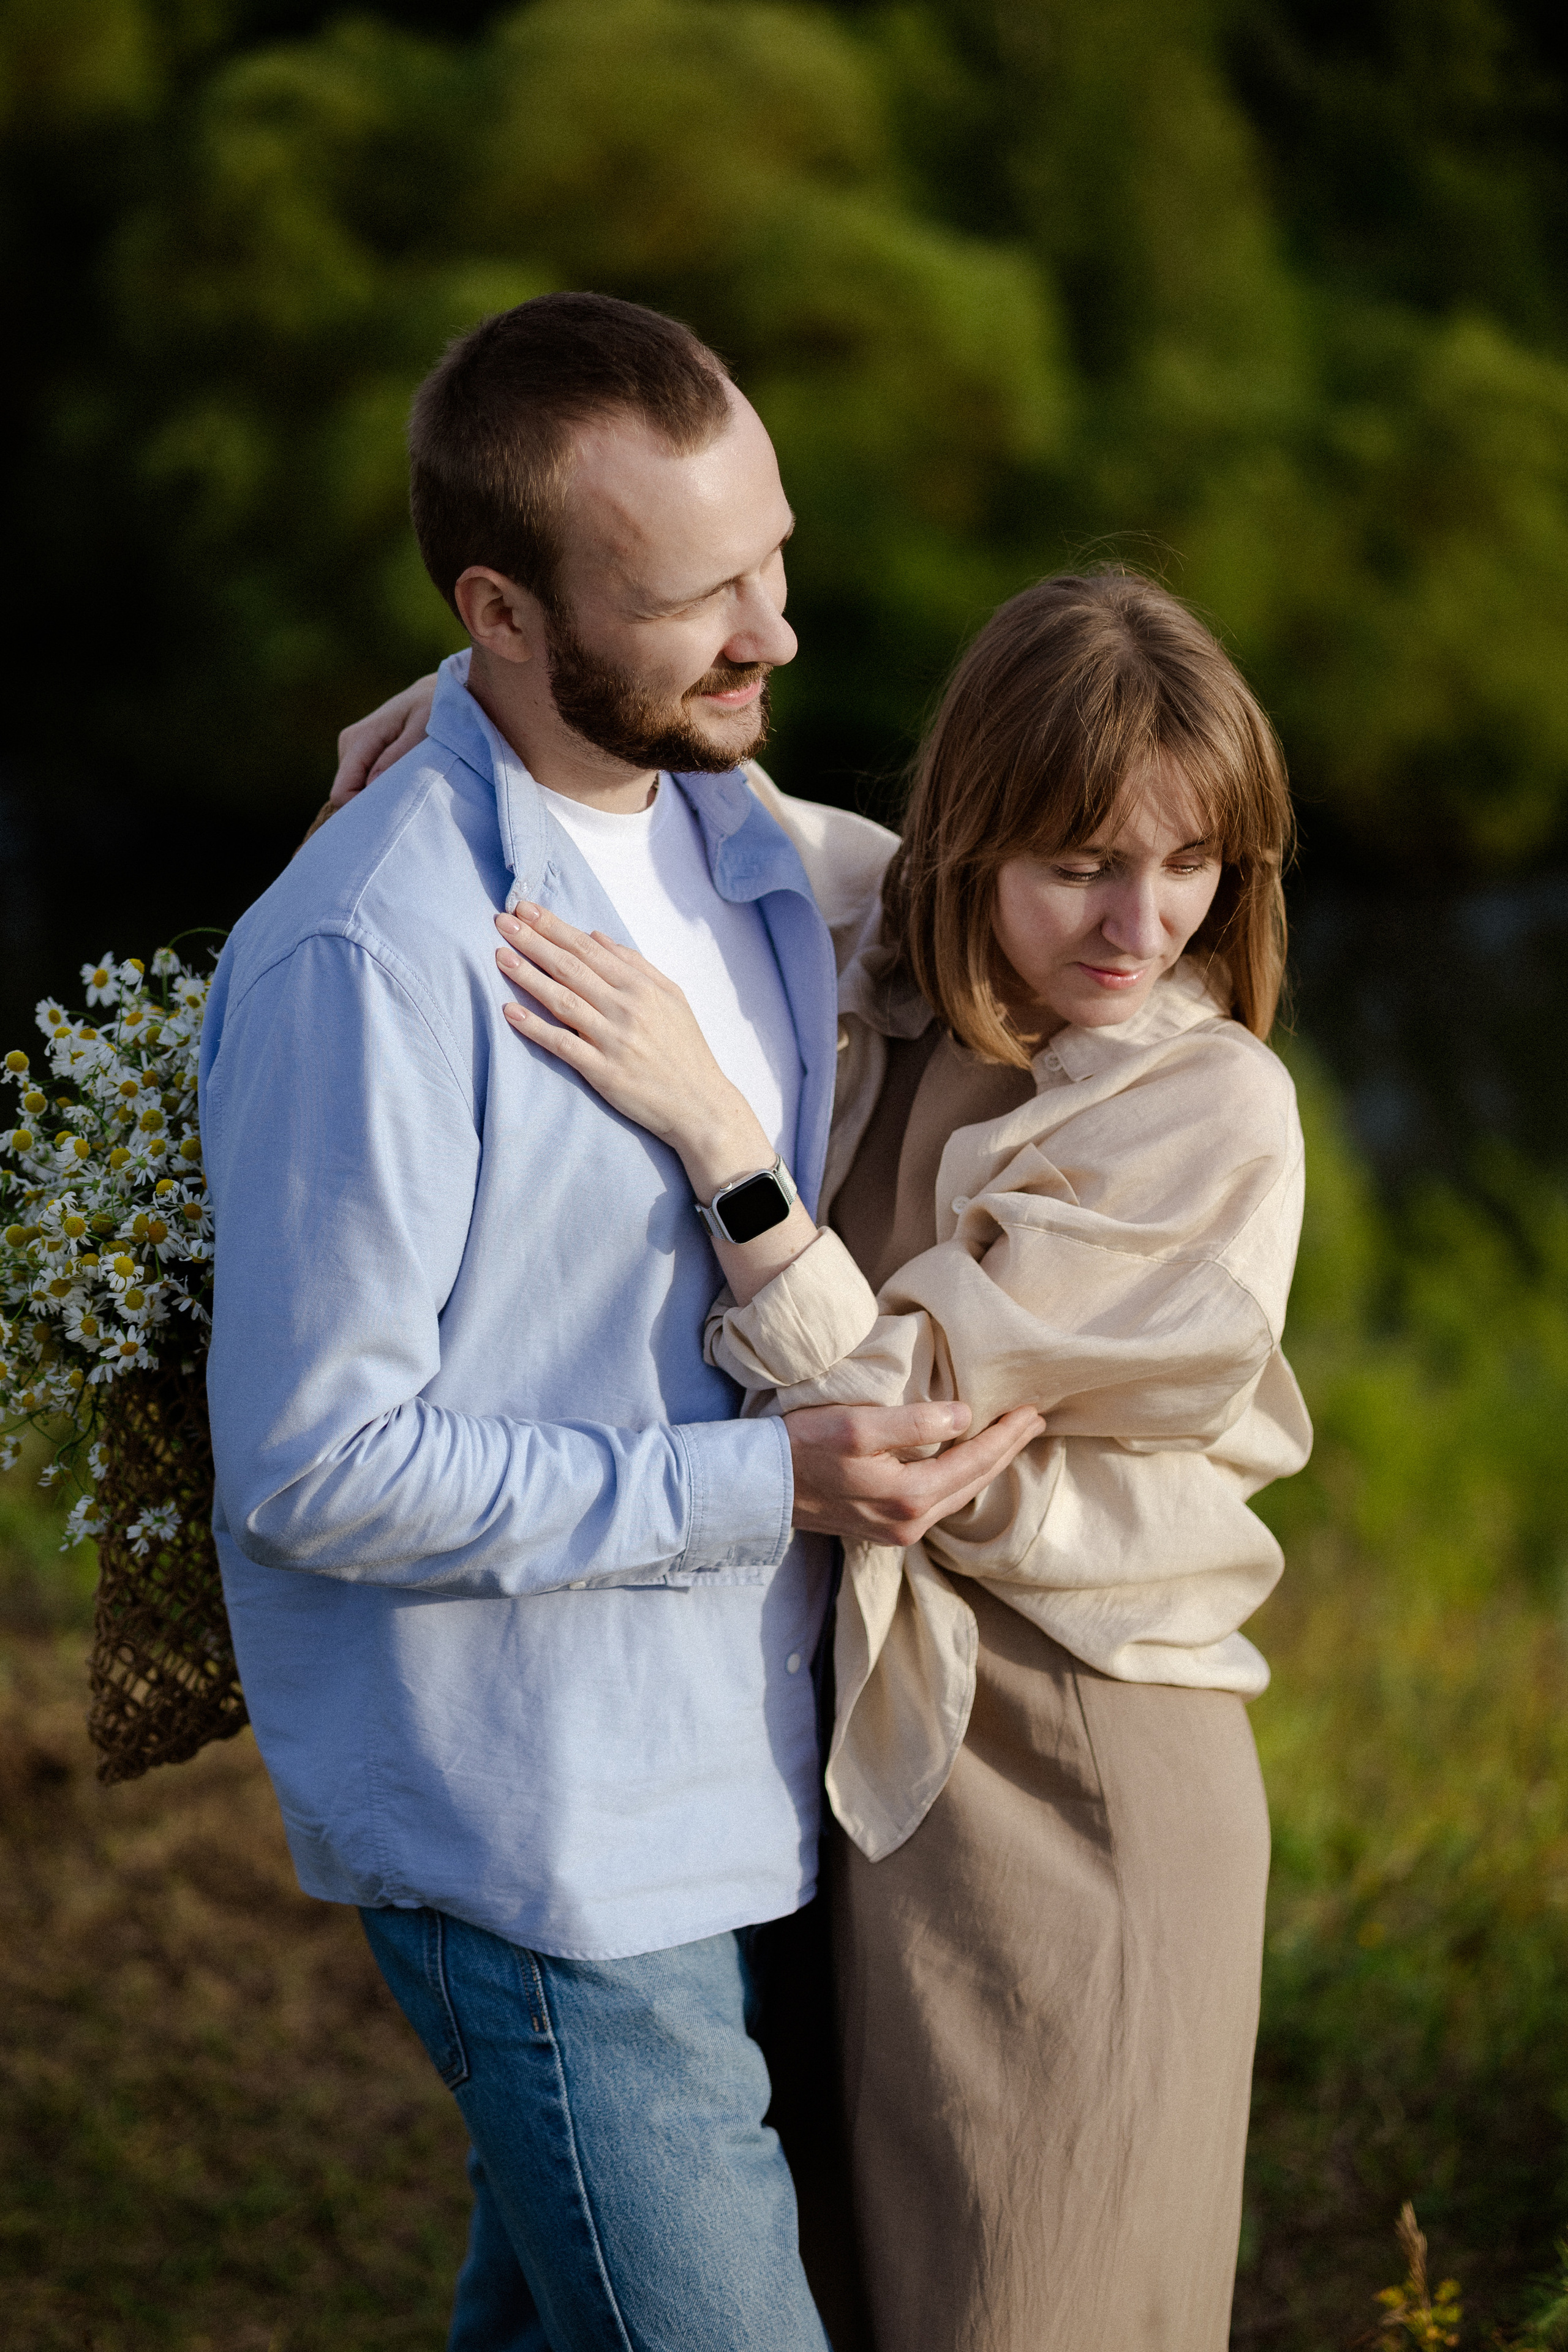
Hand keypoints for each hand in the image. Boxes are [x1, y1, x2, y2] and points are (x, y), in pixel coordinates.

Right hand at [331, 674, 437, 806]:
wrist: (435, 695)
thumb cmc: (434, 710)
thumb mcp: (422, 730)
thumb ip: (398, 756)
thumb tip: (372, 786)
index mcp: (360, 739)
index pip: (343, 792)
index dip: (363, 810)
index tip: (392, 815)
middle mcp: (349, 744)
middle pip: (347, 794)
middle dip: (372, 804)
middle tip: (407, 804)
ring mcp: (353, 750)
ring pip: (356, 791)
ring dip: (381, 795)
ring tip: (411, 783)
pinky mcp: (362, 755)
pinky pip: (364, 784)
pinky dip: (383, 788)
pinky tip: (405, 779)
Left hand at [494, 904, 766, 1193]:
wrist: (700, 1104)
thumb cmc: (686, 1050)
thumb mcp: (672, 997)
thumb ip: (636, 964)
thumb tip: (597, 936)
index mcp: (641, 987)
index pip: (588, 948)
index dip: (554, 927)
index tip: (525, 908)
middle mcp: (626, 1008)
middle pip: (570, 967)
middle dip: (533, 941)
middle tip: (502, 920)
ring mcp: (613, 1040)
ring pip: (562, 1000)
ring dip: (528, 976)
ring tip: (500, 956)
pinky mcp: (603, 1071)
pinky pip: (562, 1044)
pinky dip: (535, 1027)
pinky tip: (509, 1012)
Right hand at [786, 1402, 1045, 1544]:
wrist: (759, 1486)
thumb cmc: (802, 1447)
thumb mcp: (858, 1426)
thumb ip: (914, 1422)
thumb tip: (964, 1417)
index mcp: (909, 1498)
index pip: (975, 1462)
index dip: (1006, 1436)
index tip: (1032, 1411)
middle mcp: (909, 1523)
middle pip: (973, 1483)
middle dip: (1006, 1451)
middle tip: (1033, 1421)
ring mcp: (896, 1530)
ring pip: (958, 1495)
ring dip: (986, 1466)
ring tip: (1008, 1440)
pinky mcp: (882, 1527)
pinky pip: (937, 1501)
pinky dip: (960, 1479)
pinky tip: (965, 1464)